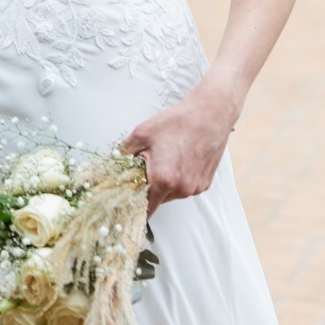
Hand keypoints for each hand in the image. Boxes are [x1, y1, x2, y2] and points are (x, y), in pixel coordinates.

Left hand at [121, 85, 239, 214]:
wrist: (210, 115)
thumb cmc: (178, 123)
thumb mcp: (142, 134)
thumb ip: (124, 153)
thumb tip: (114, 163)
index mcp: (163, 180)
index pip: (144, 208)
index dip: (134, 205)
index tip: (127, 203)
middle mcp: (181, 189)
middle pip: (157, 200)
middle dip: (148, 187)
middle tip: (147, 166)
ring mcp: (194, 188)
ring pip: (171, 195)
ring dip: (164, 183)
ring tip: (166, 158)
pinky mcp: (204, 184)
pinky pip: (184, 188)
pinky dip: (178, 179)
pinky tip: (178, 160)